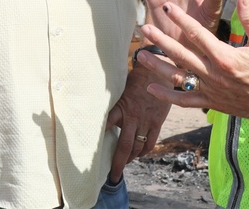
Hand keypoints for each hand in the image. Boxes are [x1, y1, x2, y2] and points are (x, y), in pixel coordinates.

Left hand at [105, 65, 170, 181]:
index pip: (106, 125)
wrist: (157, 72)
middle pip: (124, 147)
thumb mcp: (119, 89)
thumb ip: (112, 104)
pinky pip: (150, 143)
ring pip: (137, 147)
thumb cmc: (135, 79)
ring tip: (125, 162)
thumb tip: (96, 113)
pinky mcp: (156, 122)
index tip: (91, 153)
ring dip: (131, 158)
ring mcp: (146, 121)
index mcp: (120, 107)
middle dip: (118, 164)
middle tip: (113, 176)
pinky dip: (144, 152)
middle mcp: (132, 117)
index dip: (98, 139)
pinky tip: (139, 154)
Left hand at [136, 0, 248, 127]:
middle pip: (181, 55)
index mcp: (226, 58)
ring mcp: (211, 91)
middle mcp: (214, 75)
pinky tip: (152, 88)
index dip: (180, 19)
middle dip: (161, 41)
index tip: (166, 7)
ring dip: (158, 67)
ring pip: (178, 78)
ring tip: (140, 57)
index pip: (197, 34)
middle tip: (145, 28)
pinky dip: (167, 96)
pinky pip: (185, 101)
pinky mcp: (212, 103)